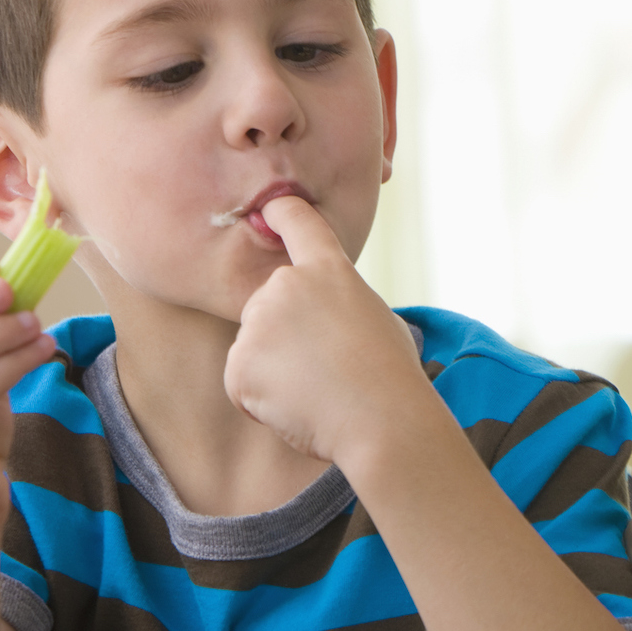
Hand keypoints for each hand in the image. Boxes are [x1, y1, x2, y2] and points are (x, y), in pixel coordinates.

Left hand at [223, 195, 428, 466]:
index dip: (282, 213)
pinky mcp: (240, 363)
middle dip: (284, 335)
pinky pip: (241, 382)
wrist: (382, 421)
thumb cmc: (392, 377)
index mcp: (329, 270)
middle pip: (269, 306)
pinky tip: (297, 407)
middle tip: (325, 368)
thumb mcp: (376, 319)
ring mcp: (259, 323)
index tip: (272, 209)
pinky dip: (261, 401)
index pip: (297, 223)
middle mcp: (287, 285)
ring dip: (274, 372)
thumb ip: (340, 303)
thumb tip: (325, 316)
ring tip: (317, 391)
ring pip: (254, 347)